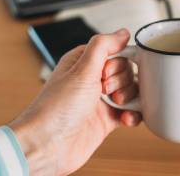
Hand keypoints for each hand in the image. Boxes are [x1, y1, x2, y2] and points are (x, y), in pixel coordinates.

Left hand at [10, 28, 140, 174]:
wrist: (47, 146)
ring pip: (130, 90)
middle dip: (123, 80)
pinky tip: (126, 118)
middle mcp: (91, 79)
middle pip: (126, 70)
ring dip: (129, 96)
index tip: (108, 71)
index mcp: (83, 62)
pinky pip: (130, 112)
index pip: (114, 50)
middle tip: (106, 90)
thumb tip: (122, 32)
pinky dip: (133, 115)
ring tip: (116, 104)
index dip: (118, 60)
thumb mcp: (81, 69)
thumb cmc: (56, 108)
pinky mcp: (106, 120)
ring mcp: (99, 100)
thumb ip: (103, 46)